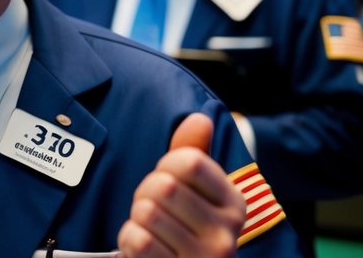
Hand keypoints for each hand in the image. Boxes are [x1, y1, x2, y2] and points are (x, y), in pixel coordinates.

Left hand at [117, 114, 245, 257]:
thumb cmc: (185, 230)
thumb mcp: (196, 193)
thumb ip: (194, 154)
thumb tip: (200, 118)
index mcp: (234, 204)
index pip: (190, 161)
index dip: (166, 165)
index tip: (167, 181)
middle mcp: (226, 233)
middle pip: (165, 185)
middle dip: (146, 192)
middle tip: (153, 209)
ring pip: (147, 212)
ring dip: (136, 218)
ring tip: (150, 230)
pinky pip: (137, 240)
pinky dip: (128, 239)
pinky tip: (142, 247)